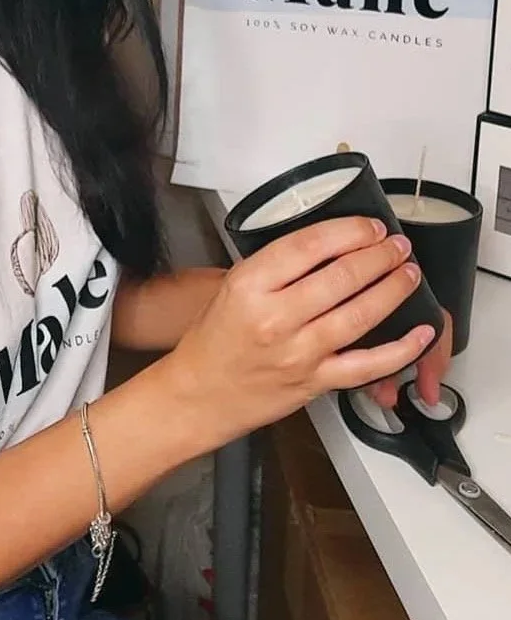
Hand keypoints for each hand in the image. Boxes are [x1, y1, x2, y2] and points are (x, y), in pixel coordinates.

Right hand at [169, 216, 436, 450]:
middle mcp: (275, 318)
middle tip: (397, 245)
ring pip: (360, 315)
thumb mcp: (231, 287)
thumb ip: (276, 266)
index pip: (310, 245)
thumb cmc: (214, 340)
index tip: (370, 226)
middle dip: (380, 256)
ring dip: (393, 290)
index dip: (349, 230)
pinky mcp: (314, 382)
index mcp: (250, 286)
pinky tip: (420, 332)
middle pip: (342, 277)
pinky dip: (400, 350)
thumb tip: (328, 244)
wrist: (200, 394)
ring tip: (408, 273)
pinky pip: (367, 366)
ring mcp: (298, 353)